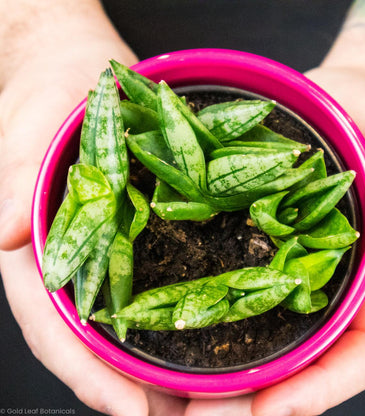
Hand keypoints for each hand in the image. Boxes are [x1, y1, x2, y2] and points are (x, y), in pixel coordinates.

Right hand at [0, 2, 187, 413]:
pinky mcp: (132, 231)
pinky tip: (193, 334)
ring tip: (191, 394)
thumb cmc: (47, 90)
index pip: (57, 327)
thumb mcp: (29, 125)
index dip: (90, 375)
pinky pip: (149, 283)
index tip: (132, 412)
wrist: (77, 67)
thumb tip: (5, 236)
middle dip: (129, 383)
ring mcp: (105, 248)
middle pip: (95, 339)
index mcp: (40, 245)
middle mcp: (73, 257)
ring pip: (123, 320)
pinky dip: (167, 316)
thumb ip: (12, 181)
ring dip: (151, 360)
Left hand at [183, 60, 364, 415]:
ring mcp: (294, 269)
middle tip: (201, 415)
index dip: (323, 385)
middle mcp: (335, 281)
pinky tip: (181, 337)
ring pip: (269, 338)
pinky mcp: (263, 249)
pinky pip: (240, 296)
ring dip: (232, 373)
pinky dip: (215, 324)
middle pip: (306, 359)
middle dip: (260, 397)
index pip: (362, 347)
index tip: (273, 408)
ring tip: (181, 399)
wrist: (340, 103)